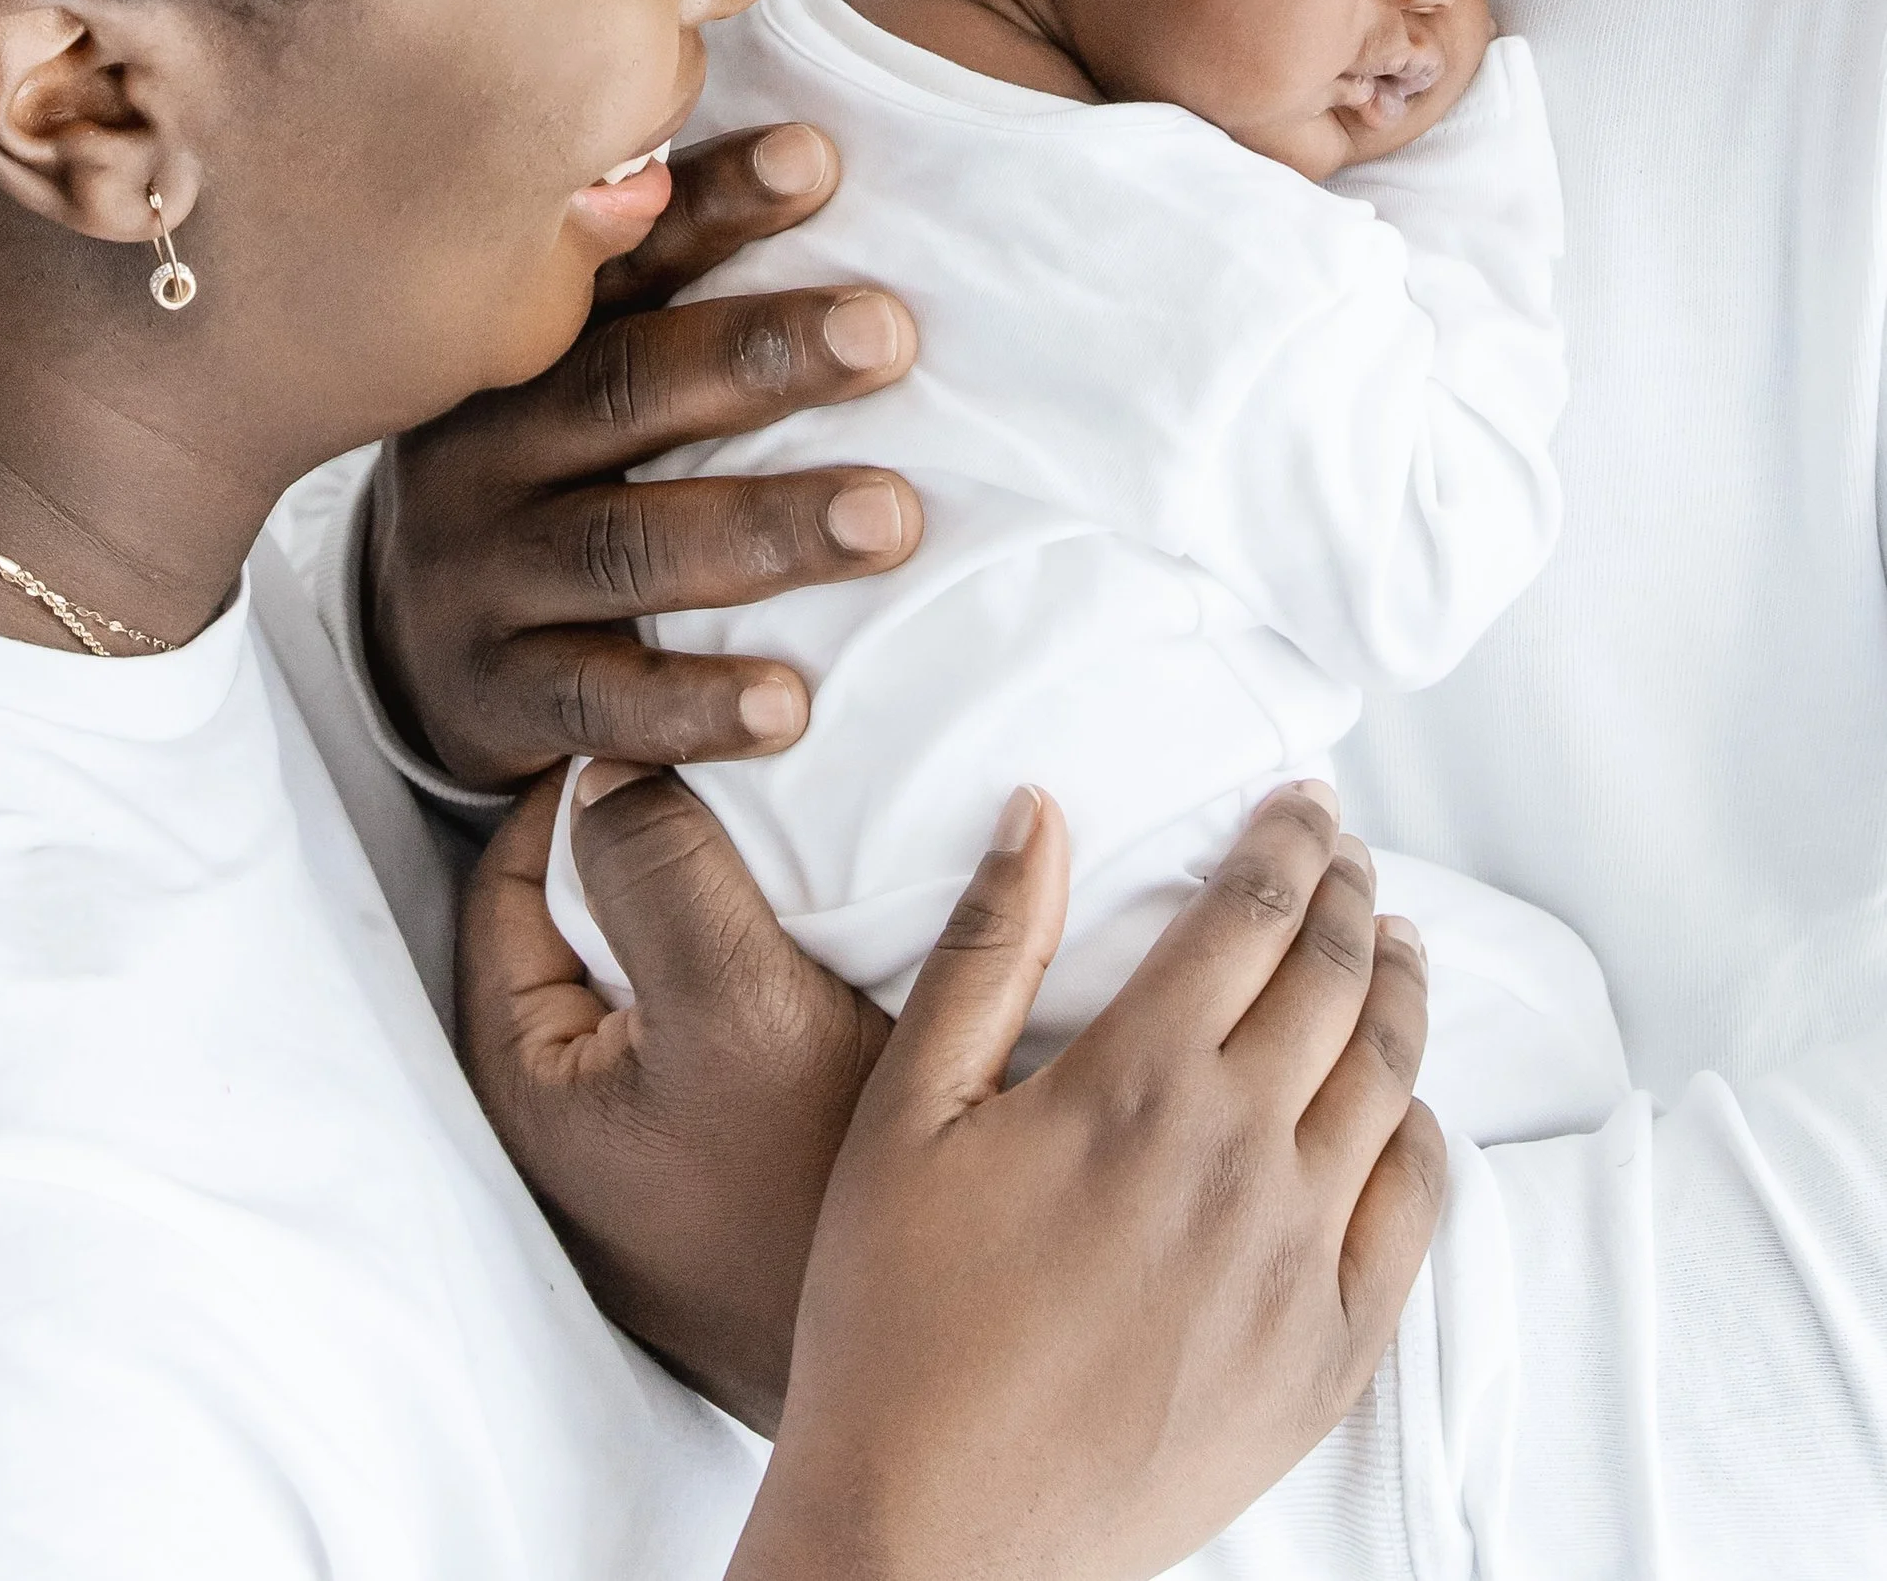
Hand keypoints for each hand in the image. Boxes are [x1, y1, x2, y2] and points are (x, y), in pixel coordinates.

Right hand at [366, 125, 923, 788]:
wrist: (417, 649)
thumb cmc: (554, 477)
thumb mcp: (580, 374)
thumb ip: (674, 300)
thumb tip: (831, 163)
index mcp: (525, 343)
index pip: (624, 259)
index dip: (717, 204)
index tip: (820, 159)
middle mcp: (486, 441)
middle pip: (628, 387)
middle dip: (761, 355)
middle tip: (887, 336)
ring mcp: (479, 569)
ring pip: (624, 542)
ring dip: (763, 527)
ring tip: (890, 518)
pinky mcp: (492, 694)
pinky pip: (595, 700)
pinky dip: (693, 703)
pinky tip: (790, 706)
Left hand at [458, 762, 889, 1432]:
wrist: (936, 1348)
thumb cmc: (810, 1190)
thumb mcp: (730, 1002)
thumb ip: (654, 864)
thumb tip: (606, 760)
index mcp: (523, 1076)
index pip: (509, 876)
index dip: (579, 784)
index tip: (660, 719)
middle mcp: (564, 1115)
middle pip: (578, 917)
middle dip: (643, 832)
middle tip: (725, 760)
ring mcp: (642, 1144)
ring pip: (651, 963)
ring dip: (704, 895)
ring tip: (782, 828)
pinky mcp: (718, 1160)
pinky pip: (709, 1018)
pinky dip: (746, 958)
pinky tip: (818, 926)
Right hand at [740, 782, 1444, 1580]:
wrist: (931, 1533)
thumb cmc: (891, 1316)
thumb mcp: (906, 1110)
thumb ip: (987, 949)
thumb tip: (1040, 811)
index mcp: (1140, 1083)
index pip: (1255, 915)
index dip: (1288, 841)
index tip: (1303, 801)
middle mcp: (1243, 1159)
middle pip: (1340, 982)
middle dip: (1352, 896)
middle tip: (1348, 854)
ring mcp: (1299, 1266)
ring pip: (1392, 1087)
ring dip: (1400, 994)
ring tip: (1393, 946)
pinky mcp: (1327, 1361)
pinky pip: (1412, 1220)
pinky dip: (1418, 1138)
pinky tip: (1400, 1110)